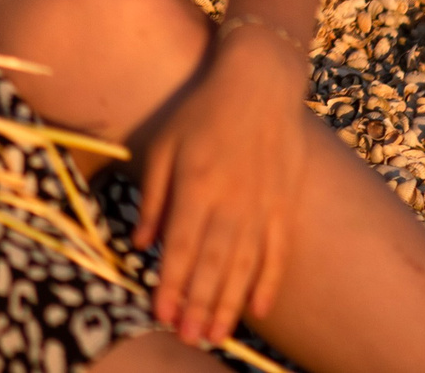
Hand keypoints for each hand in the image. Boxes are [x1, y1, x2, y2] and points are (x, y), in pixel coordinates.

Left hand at [131, 21, 309, 346]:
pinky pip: (277, 252)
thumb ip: (152, 195)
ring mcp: (262, 206)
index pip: (181, 245)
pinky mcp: (284, 206)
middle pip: (213, 264)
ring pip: (244, 266)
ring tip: (215, 335)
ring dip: (228, 304)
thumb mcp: (163, 144)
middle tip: (188, 338)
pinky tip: (257, 308)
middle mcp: (231, 201)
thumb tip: (140, 243)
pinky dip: (267, 282)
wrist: (260, 86)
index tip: (159, 314)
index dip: (170, 283)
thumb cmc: (200, 111)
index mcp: (196, 184)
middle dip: (198, 305)